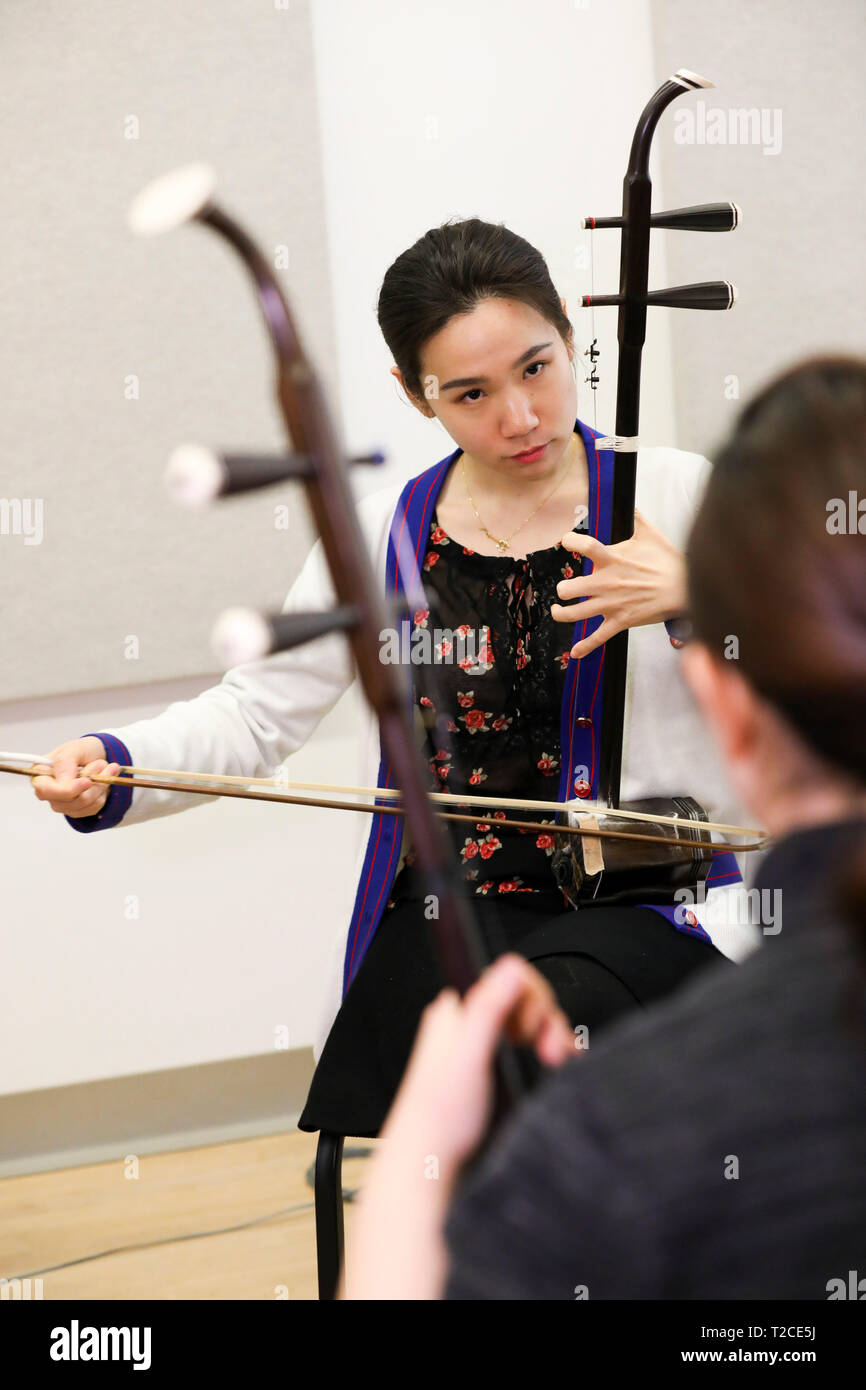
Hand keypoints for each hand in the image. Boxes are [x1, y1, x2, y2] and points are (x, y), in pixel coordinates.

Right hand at [30, 737, 118, 817]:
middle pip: (70, 800)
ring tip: (104, 768)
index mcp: (39, 775)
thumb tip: (63, 783)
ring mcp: (61, 804)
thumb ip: (64, 763)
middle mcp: (47, 793)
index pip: (46, 790)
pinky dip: (102, 792)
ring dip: (100, 784)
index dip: (68, 789)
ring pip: (85, 803)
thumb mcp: (74, 748)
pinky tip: (100, 781)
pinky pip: (94, 806)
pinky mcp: (77, 810)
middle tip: (102, 764)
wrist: (97, 757)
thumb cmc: (81, 751)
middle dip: (91, 783)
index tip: (87, 781)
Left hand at [340, 954, 575, 1299]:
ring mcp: (483, 1045)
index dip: (532, 1002)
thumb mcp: (468, 1058)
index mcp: (456, 1010)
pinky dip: (547, 1054)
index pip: (510, 978)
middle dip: (547, 1024)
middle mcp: (469, 1023)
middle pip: (525, 1002)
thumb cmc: (438, 1121)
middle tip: (552, 1053)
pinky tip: (554, 1068)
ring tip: (555, 1063)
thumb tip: (510, 967)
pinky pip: (529, 1048)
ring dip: (551, 1039)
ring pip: (531, 1025)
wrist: (431, 1168)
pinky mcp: (495, 1069)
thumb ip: (488, 1010)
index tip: (533, 1033)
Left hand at [551, 508, 686, 659]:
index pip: (584, 546)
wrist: (686, 587)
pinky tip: (574, 653)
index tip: (567, 542)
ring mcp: (612, 604)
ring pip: (575, 613)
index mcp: (612, 559)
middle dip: (562, 589)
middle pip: (569, 588)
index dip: (570, 541)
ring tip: (558, 610)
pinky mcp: (620, 622)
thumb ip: (637, 518)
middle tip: (565, 589)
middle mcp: (607, 583)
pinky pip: (598, 638)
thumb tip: (632, 504)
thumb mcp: (650, 534)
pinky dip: (584, 647)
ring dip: (561, 613)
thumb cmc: (668, 561)